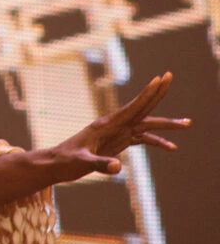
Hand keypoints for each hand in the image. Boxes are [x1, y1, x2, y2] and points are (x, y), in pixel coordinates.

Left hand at [52, 72, 190, 179]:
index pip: (131, 107)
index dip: (146, 94)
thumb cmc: (65, 161)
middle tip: (170, 76)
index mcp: (105, 125)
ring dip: (165, 125)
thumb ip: (100, 164)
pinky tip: (170, 147)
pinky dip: (156, 142)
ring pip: (145, 125)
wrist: (55, 165)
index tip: (159, 79)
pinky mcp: (117, 143)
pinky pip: (140, 140)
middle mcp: (113, 126)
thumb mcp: (82, 163)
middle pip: (141, 109)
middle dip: (157, 94)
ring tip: (187, 124)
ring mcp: (116, 134)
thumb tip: (118, 167)